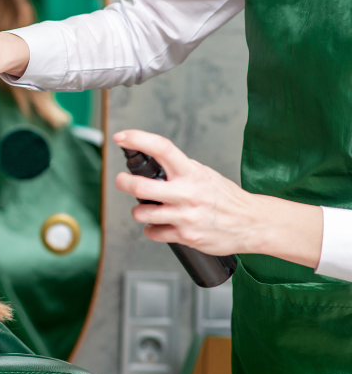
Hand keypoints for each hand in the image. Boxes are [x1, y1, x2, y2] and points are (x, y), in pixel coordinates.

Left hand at [113, 130, 322, 267]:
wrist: (251, 223)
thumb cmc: (226, 198)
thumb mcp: (206, 174)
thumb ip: (181, 169)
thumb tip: (154, 159)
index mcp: (192, 173)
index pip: (162, 148)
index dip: (137, 140)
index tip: (121, 137)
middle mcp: (187, 193)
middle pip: (141, 187)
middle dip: (124, 183)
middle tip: (122, 180)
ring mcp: (186, 216)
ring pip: (142, 213)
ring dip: (139, 211)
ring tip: (148, 209)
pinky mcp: (185, 236)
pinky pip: (153, 232)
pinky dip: (152, 229)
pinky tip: (162, 225)